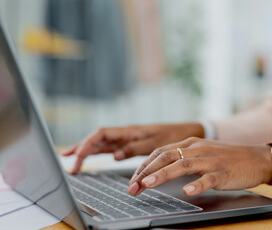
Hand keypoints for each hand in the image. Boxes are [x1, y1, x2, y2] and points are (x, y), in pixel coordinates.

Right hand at [61, 123, 203, 173]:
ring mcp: (127, 139)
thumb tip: (115, 155)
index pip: (102, 134)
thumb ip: (134, 148)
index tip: (77, 155)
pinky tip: (93, 158)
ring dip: (87, 151)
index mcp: (130, 130)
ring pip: (102, 143)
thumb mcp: (155, 143)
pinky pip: (111, 148)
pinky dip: (99, 153)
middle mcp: (125, 133)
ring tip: (72, 159)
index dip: (87, 143)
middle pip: (97, 138)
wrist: (186, 132)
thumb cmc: (172, 136)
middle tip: (67, 159)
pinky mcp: (131, 144)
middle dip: (81, 148)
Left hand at [127, 137, 271, 196]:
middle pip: (167, 156)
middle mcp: (198, 149)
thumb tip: (158, 169)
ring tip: (148, 184)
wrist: (256, 158)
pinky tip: (188, 191)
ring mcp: (211, 160)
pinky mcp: (223, 172)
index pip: (160, 152)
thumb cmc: (227, 158)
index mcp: (191, 144)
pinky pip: (208, 178)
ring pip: (183, 165)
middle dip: (146, 171)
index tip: (132, 180)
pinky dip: (197, 184)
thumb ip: (182, 158)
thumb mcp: (202, 153)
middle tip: (133, 187)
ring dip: (163, 174)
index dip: (143, 166)